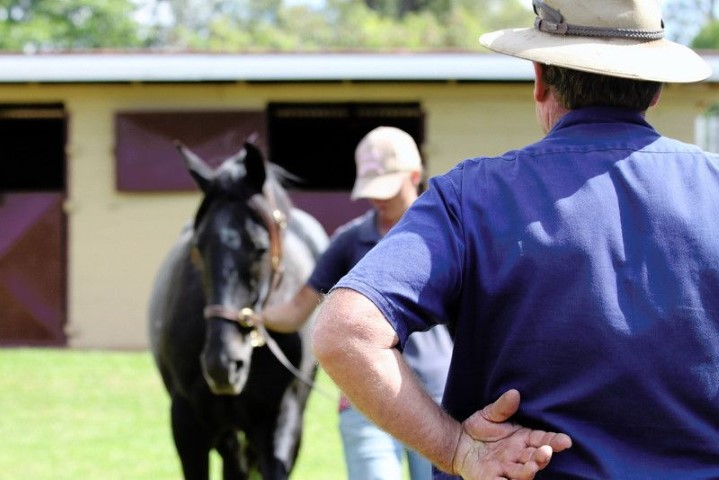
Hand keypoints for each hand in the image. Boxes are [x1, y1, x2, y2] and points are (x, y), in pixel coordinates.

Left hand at [451, 389, 571, 478]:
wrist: (457, 442)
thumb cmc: (479, 428)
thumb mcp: (490, 414)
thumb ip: (502, 407)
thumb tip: (514, 393)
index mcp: (522, 440)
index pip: (543, 440)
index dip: (555, 441)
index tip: (565, 440)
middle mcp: (518, 456)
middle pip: (535, 458)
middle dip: (542, 457)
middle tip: (546, 452)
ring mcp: (506, 469)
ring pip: (522, 473)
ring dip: (529, 471)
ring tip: (532, 466)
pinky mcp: (491, 478)